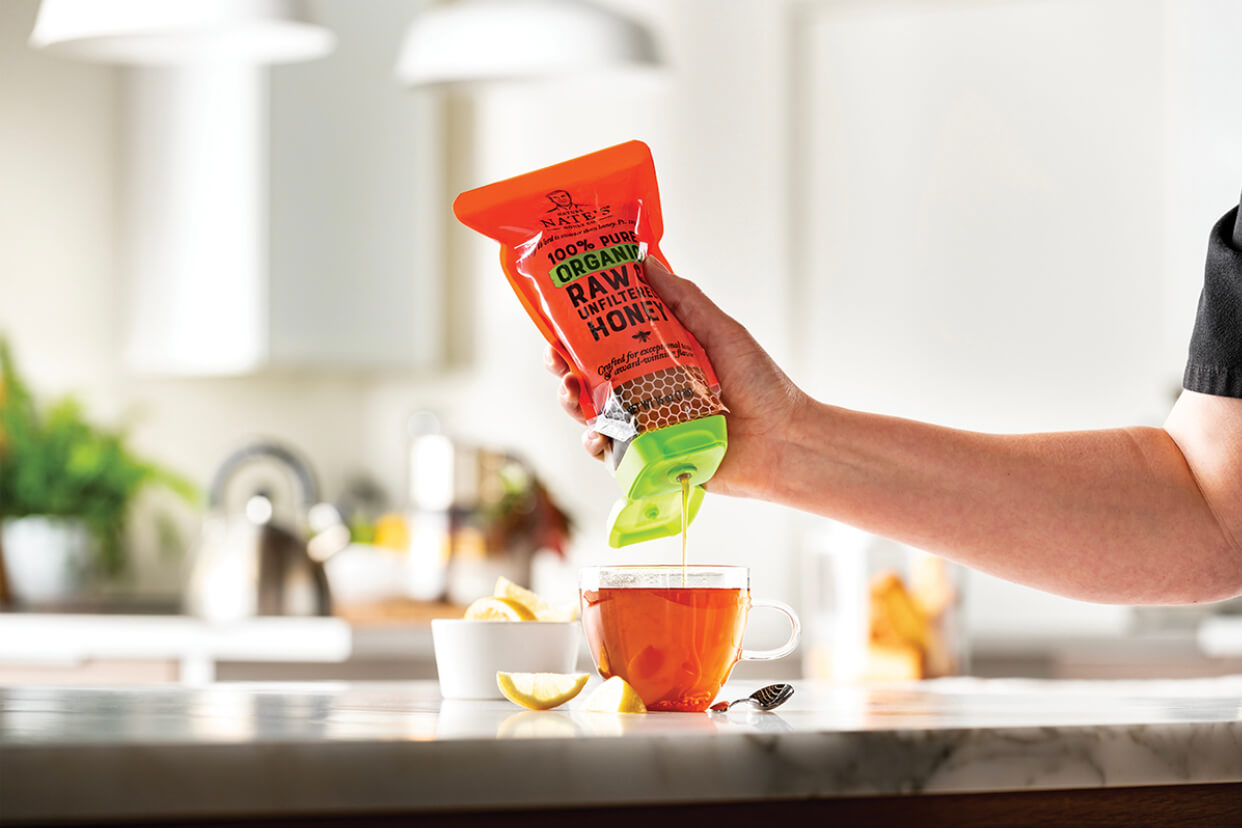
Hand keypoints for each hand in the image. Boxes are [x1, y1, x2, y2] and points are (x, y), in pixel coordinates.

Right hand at [543, 257, 807, 498]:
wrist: (785, 439)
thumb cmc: (761, 385)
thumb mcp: (721, 331)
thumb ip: (683, 300)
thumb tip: (645, 260)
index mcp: (658, 360)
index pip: (607, 343)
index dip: (578, 333)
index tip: (559, 322)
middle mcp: (647, 394)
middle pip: (591, 380)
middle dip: (564, 369)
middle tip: (556, 359)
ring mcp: (646, 429)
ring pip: (594, 417)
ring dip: (573, 405)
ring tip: (572, 394)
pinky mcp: (650, 462)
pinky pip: (612, 457)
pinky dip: (598, 447)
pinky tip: (598, 437)